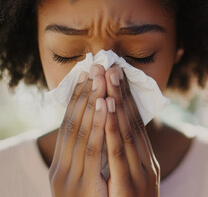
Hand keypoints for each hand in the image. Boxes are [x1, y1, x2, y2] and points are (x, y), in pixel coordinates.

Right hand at [49, 65, 107, 196]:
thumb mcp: (85, 184)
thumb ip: (86, 161)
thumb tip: (95, 134)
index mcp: (61, 168)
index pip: (68, 127)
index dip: (77, 100)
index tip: (85, 75)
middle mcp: (62, 171)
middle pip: (74, 124)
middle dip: (86, 94)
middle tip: (94, 65)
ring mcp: (73, 179)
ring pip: (83, 132)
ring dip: (92, 102)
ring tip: (99, 77)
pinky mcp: (88, 186)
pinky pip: (94, 150)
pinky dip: (98, 125)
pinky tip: (104, 105)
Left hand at [104, 65, 159, 196]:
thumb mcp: (137, 186)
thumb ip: (133, 165)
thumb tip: (126, 143)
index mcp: (148, 164)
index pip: (137, 126)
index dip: (128, 101)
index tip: (119, 78)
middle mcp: (147, 164)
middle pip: (134, 123)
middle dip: (123, 94)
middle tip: (113, 67)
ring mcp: (140, 174)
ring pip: (127, 131)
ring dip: (118, 102)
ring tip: (109, 78)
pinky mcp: (128, 184)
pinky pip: (118, 152)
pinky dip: (113, 127)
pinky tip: (108, 108)